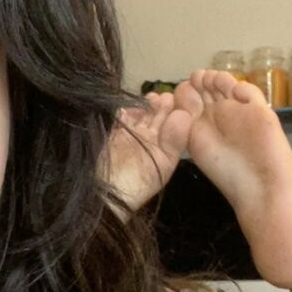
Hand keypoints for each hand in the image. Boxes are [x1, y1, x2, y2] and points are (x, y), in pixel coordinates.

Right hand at [104, 91, 191, 212]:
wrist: (107, 194)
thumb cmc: (138, 183)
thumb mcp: (163, 164)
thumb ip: (174, 141)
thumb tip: (183, 114)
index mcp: (163, 148)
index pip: (173, 125)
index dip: (176, 112)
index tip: (180, 106)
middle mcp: (148, 140)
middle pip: (157, 117)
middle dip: (162, 106)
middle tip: (165, 97)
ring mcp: (130, 135)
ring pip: (140, 114)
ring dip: (145, 105)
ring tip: (150, 99)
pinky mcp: (113, 133)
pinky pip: (120, 117)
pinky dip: (124, 111)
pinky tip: (130, 108)